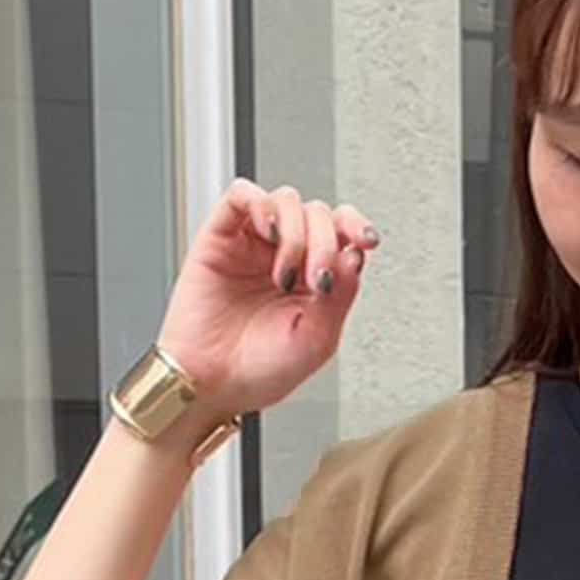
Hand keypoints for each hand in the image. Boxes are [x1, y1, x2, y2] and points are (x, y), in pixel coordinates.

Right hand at [156, 177, 379, 419]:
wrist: (212, 385)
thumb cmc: (259, 372)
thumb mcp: (318, 340)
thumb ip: (342, 294)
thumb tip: (354, 253)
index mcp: (314, 280)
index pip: (343, 232)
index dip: (358, 227)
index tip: (367, 241)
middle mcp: (287, 257)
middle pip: (319, 214)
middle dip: (325, 243)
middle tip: (315, 282)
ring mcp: (254, 245)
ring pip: (287, 201)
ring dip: (296, 233)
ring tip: (284, 276)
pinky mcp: (221, 237)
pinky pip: (242, 194)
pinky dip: (261, 205)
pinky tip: (268, 234)